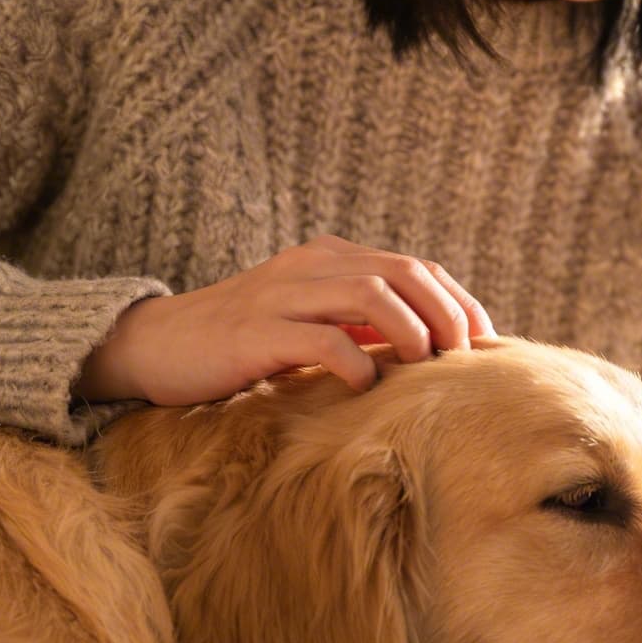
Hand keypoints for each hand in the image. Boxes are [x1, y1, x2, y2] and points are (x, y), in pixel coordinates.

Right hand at [75, 234, 496, 403]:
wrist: (157, 347)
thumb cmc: (243, 344)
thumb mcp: (312, 324)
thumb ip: (363, 325)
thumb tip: (432, 347)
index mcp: (330, 259)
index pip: (414, 267)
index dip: (457, 301)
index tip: (484, 342)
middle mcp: (310, 265)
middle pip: (402, 272)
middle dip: (446, 313)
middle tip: (464, 357)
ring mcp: (282, 295)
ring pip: (369, 293)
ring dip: (410, 330)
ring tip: (424, 365)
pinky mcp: (256, 332)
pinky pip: (321, 338)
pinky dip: (355, 361)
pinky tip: (366, 384)